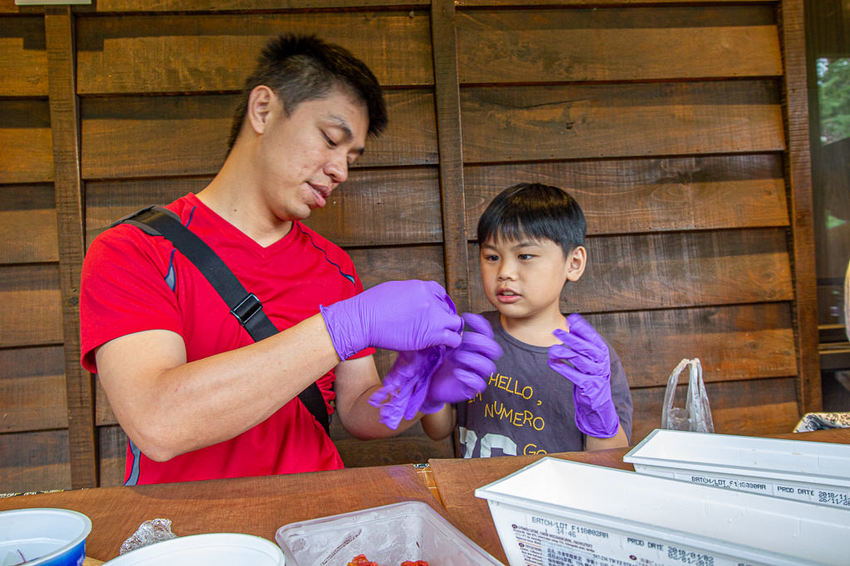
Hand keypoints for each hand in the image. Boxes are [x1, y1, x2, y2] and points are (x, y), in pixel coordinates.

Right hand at [319, 280, 462, 359]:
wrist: (363, 320)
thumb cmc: (371, 306)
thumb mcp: (394, 289)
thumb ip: (411, 294)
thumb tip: (416, 302)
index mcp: (421, 286)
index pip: (440, 293)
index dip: (438, 303)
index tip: (432, 312)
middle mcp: (430, 300)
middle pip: (447, 308)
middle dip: (442, 317)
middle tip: (433, 327)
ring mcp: (432, 317)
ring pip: (455, 323)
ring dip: (450, 329)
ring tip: (441, 337)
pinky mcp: (430, 335)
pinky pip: (453, 339)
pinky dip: (451, 343)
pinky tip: (443, 346)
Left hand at [421, 313, 501, 412]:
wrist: (428, 383)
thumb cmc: (436, 362)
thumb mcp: (441, 345)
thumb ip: (448, 334)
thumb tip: (449, 318)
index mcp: (473, 348)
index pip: (487, 333)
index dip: (481, 324)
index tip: (466, 317)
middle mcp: (478, 360)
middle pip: (494, 349)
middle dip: (480, 341)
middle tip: (463, 340)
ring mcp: (475, 374)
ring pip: (489, 366)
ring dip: (474, 359)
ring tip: (456, 357)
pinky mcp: (470, 389)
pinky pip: (480, 384)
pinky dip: (470, 377)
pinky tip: (457, 373)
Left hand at [548, 313, 618, 437]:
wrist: (598, 404)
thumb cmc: (590, 375)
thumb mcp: (589, 357)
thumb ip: (582, 341)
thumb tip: (571, 320)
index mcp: (602, 352)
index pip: (593, 337)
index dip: (582, 328)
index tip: (570, 319)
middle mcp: (602, 362)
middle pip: (586, 348)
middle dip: (570, 338)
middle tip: (555, 331)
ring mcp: (596, 375)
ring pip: (579, 361)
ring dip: (563, 353)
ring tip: (551, 350)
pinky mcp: (589, 387)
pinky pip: (574, 376)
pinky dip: (562, 368)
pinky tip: (552, 363)